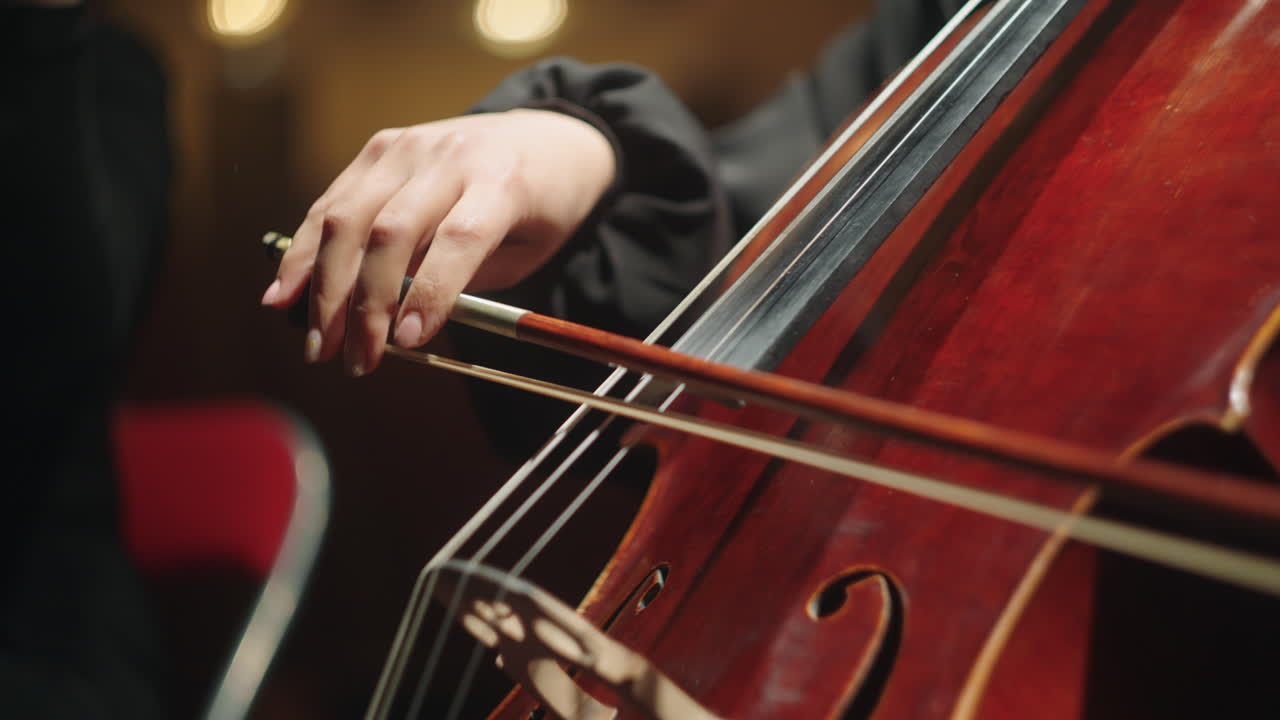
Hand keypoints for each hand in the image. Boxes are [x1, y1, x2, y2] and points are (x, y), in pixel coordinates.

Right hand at [261, 109, 615, 374]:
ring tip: (318, 344)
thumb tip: (400, 328)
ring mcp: (408, 147)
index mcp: (503, 180)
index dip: (429, 292)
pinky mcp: (379, 148)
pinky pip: (332, 203)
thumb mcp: (530, 251)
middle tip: (356, 361)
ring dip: (323, 288)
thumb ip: (471, 280)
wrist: (546, 137)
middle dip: (365, 305)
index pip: (459, 237)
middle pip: (391, 232)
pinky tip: (285, 294)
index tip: (405, 342)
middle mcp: (450, 156)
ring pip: (348, 218)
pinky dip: (304, 252)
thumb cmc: (544, 207)